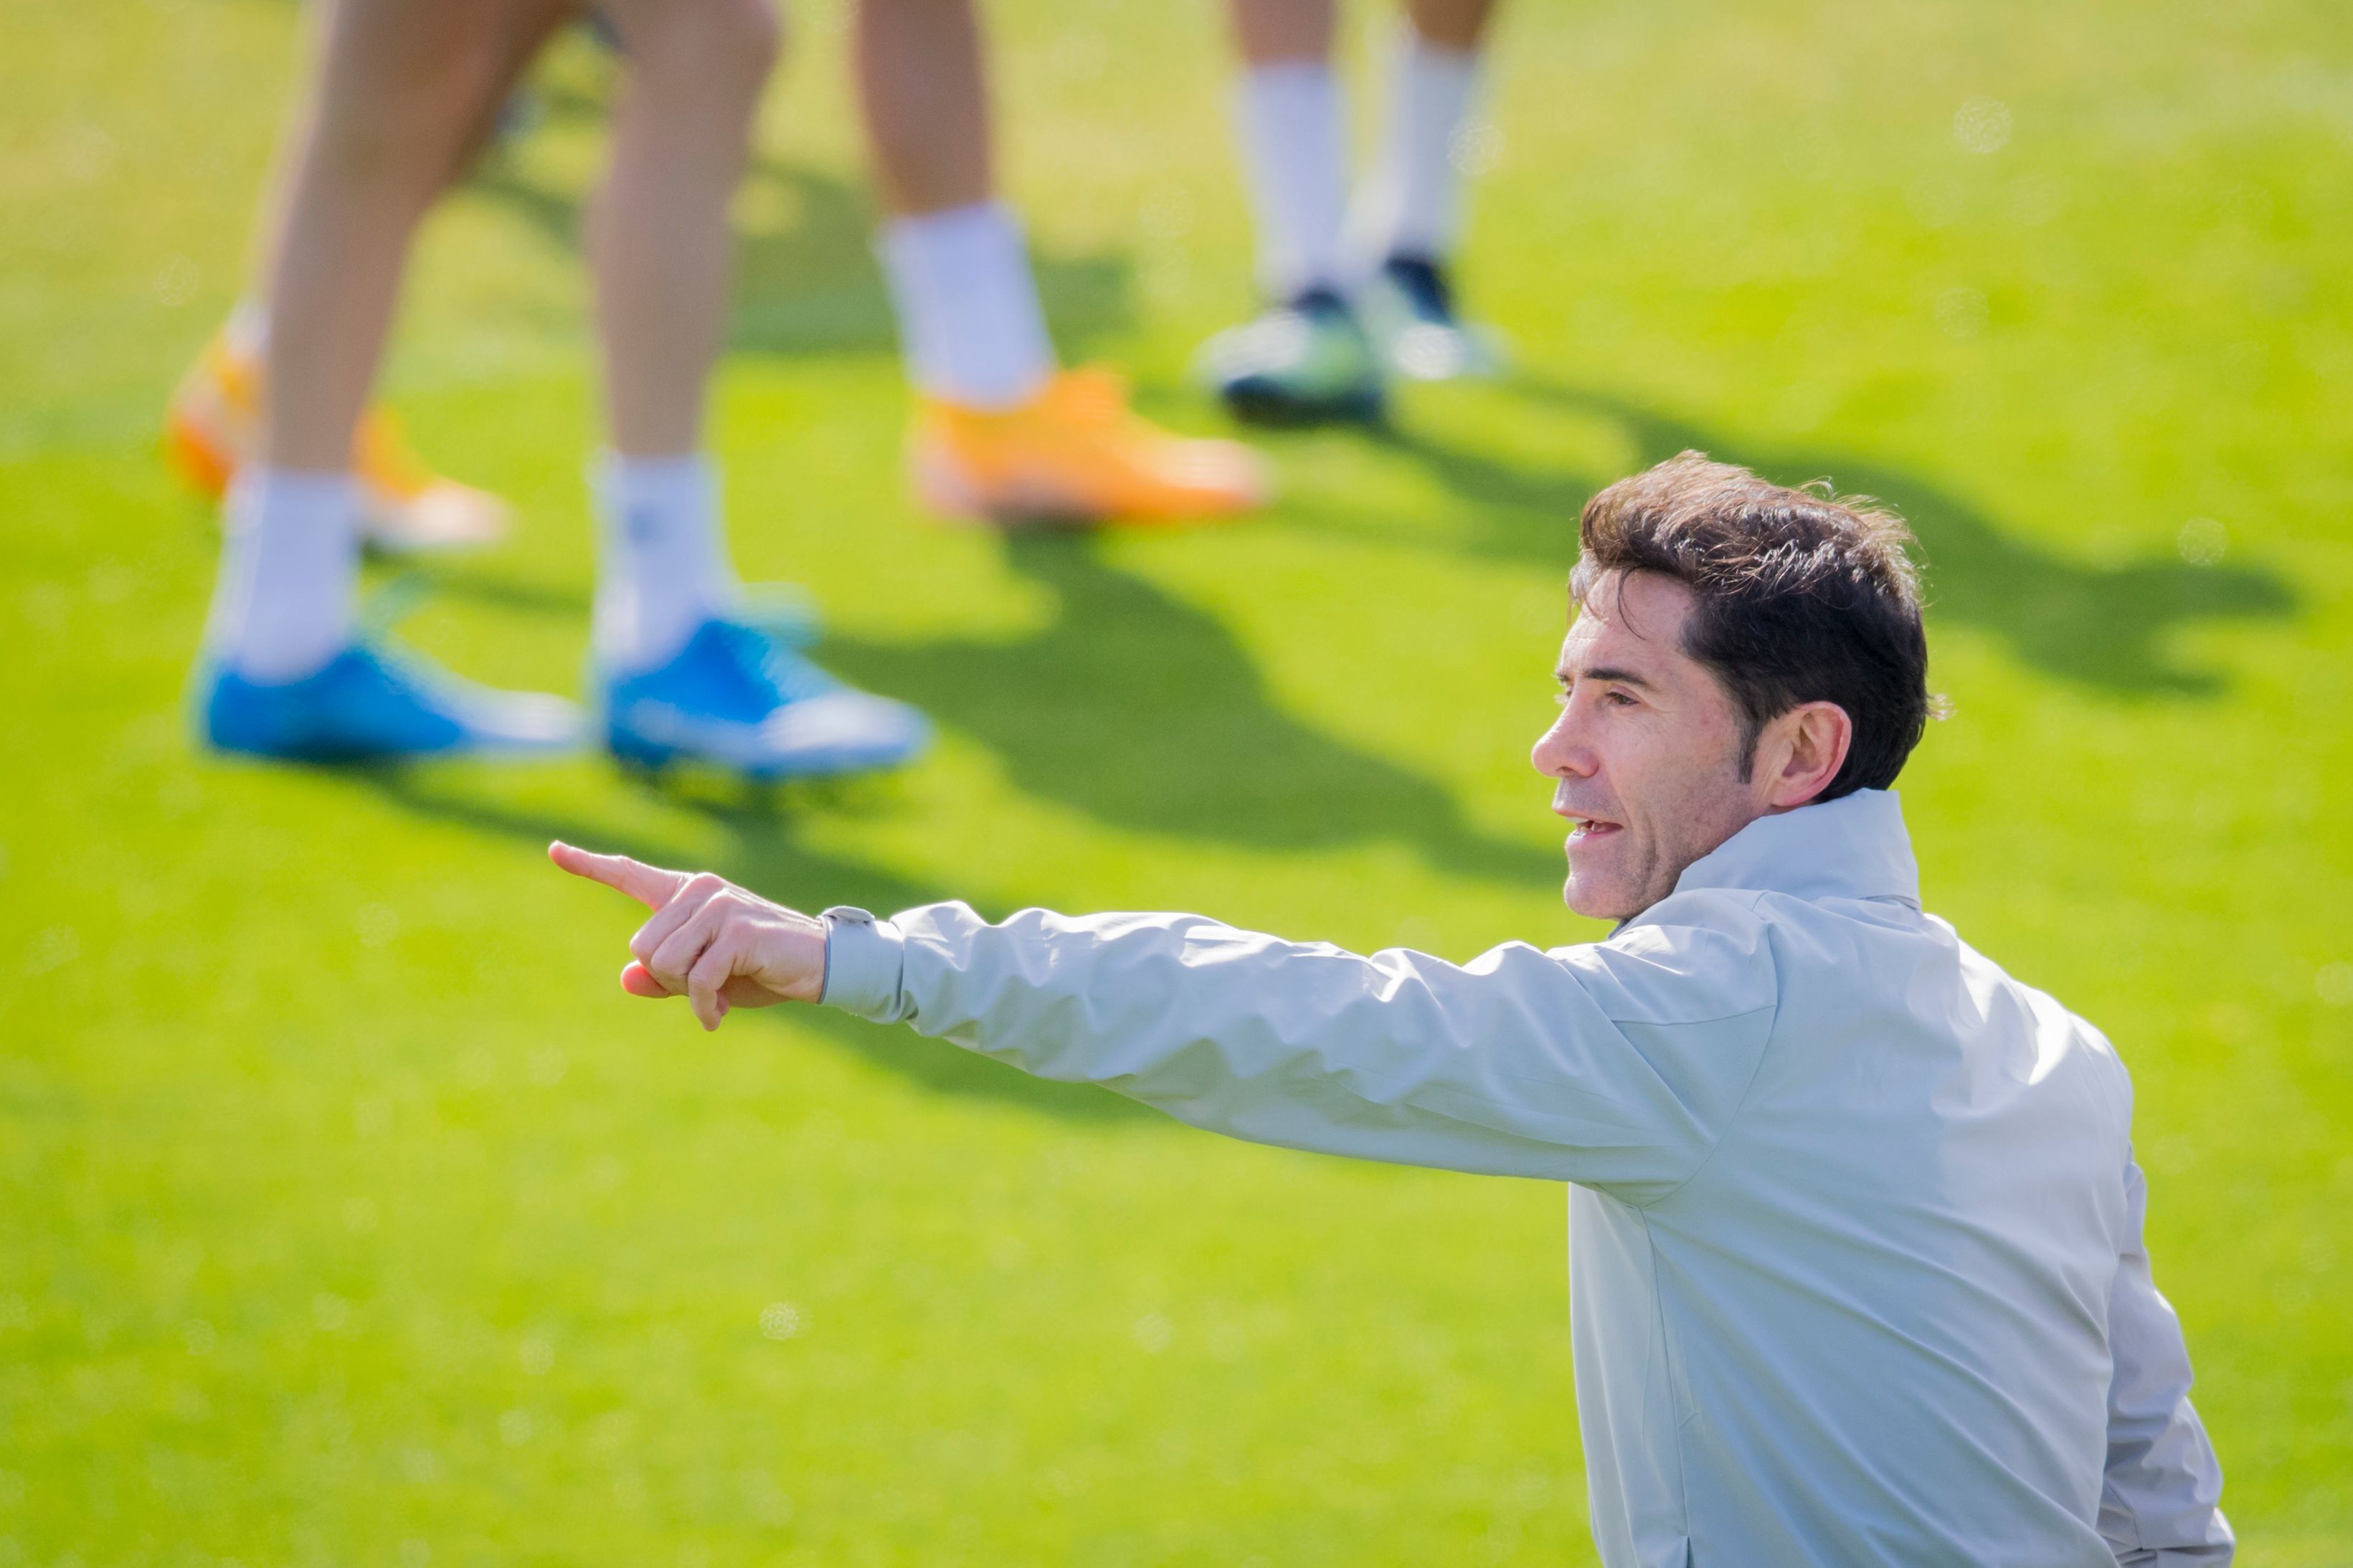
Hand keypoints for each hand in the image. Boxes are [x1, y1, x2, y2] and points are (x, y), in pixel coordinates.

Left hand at [548, 841, 827, 1029]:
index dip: (588, 865)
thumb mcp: (705, 978)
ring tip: (721, 989)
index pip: (630, 875)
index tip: (554, 850)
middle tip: (708, 985)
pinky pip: (697, 979)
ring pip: (664, 963)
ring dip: (688, 991)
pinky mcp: (738, 930)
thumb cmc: (760, 970)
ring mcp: (720, 906)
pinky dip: (705, 1006)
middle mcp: (700, 890)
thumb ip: (664, 977)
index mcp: (687, 894)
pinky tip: (720, 1015)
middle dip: (670, 979)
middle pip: (642, 947)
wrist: (822, 966)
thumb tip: (627, 977)